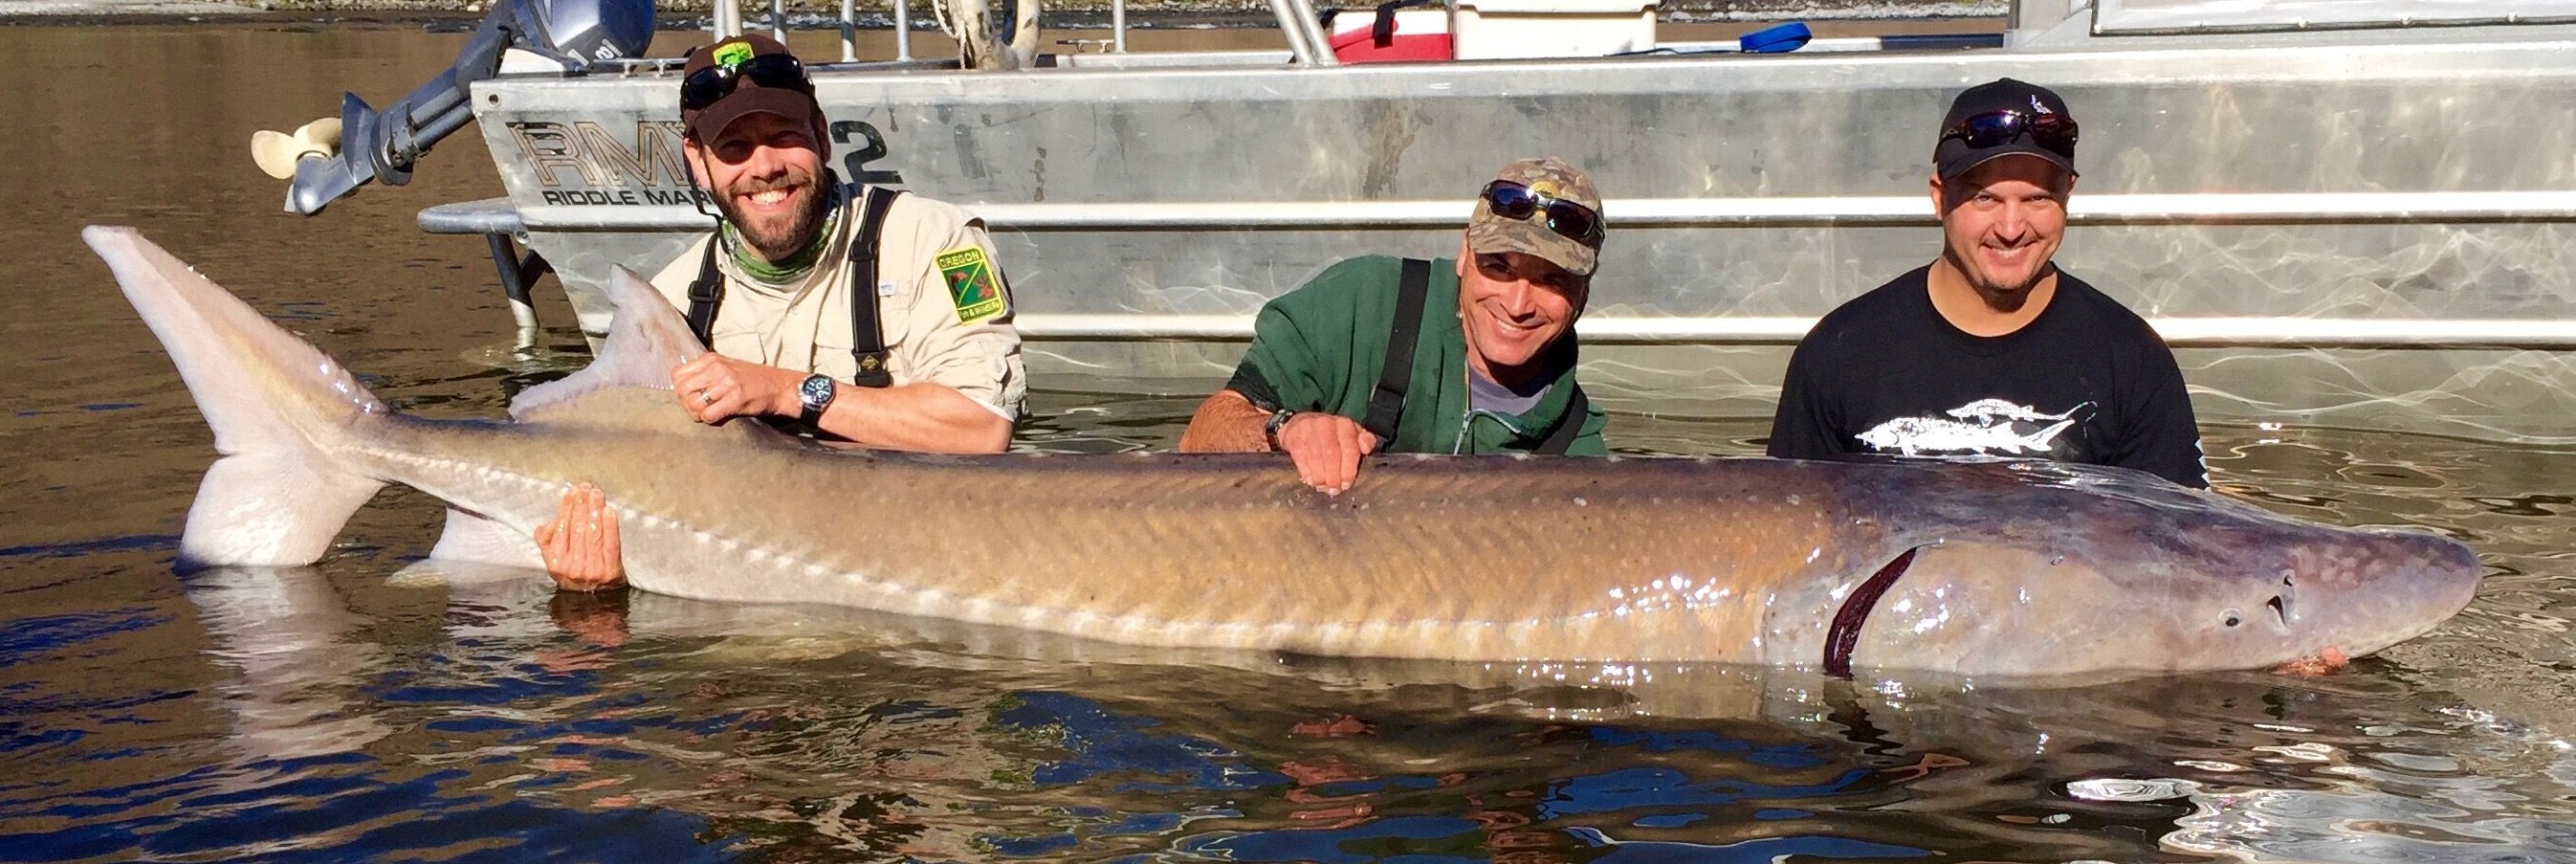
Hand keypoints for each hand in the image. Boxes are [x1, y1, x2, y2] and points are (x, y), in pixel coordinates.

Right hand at [536, 482, 625, 591]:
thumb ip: (546, 540)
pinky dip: (610, 527)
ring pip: (593, 534)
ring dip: (595, 510)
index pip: (561, 529)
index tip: (572, 492)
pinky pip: (610, 544)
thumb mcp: (553, 560)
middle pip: (578, 528)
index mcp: (555, 562)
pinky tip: (609, 512)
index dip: (566, 508)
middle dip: (582, 505)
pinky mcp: (610, 571)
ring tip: (596, 494)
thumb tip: (551, 521)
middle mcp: (572, 566)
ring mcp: (592, 569)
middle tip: (585, 488)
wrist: (595, 599)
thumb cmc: (573, 572)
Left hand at [670, 353, 801, 423]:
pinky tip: (717, 417)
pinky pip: (708, 414)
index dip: (679, 389)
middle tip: (697, 409)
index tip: (689, 395)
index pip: (677, 374)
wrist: (780, 386)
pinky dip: (709, 419)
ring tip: (706, 414)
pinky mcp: (735, 399)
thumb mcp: (726, 366)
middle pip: (681, 389)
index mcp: (711, 359)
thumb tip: (681, 385)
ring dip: (697, 414)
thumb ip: (705, 371)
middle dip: (685, 403)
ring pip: (693, 403)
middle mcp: (717, 368)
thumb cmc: (753, 379)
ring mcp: (726, 383)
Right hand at [1274, 412, 1378, 495]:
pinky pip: (1301, 458)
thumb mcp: (1349, 434)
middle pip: (1333, 455)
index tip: (1346, 484)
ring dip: (1320, 477)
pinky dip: (1307, 472)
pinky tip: (1310, 480)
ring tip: (1323, 487)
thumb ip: (1364, 441)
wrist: (1299, 424)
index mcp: (1345, 424)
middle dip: (1334, 477)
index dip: (1349, 470)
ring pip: (1317, 458)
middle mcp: (1327, 424)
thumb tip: (1367, 449)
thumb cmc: (1330, 435)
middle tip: (1334, 489)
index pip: (1350, 449)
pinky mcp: (1294, 436)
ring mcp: (1309, 429)